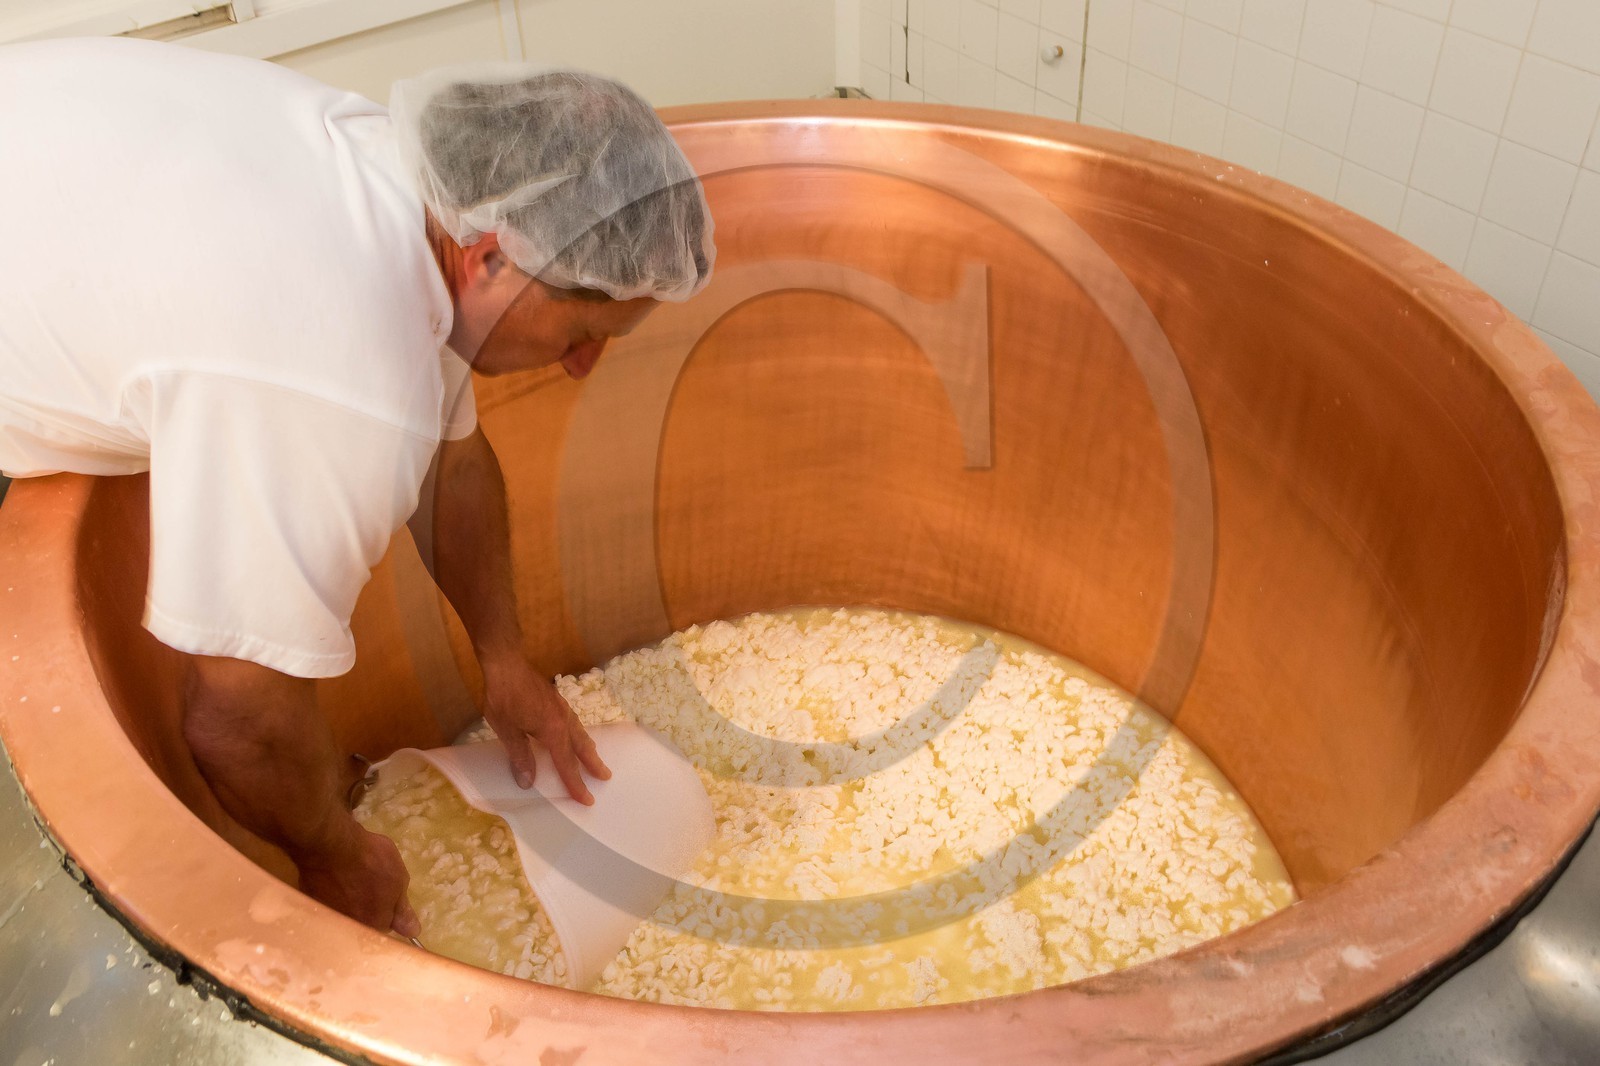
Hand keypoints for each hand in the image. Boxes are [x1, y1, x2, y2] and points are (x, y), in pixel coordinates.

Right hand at [292, 817, 420, 938]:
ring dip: (347, 901)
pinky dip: (330, 893)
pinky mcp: (311, 904)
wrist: (331, 847)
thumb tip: (413, 932)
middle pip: (363, 923)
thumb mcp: (398, 879)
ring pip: (343, 914)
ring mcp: (328, 917)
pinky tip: (332, 877)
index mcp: (374, 924)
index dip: (388, 908)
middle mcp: (350, 928)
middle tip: (367, 881)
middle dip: (367, 907)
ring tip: (349, 877)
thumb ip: (403, 909)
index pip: (386, 927)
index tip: (386, 892)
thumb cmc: (371, 860)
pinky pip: (325, 903)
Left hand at [482, 665, 610, 803]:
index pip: (567, 763)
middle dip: (593, 763)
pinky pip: (574, 723)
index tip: (587, 799)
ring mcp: (561, 708)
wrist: (506, 664)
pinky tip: (574, 733)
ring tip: (594, 757)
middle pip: (582, 747)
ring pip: (580, 733)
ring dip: (588, 748)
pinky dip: (579, 734)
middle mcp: (563, 720)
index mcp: (553, 731)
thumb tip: (527, 782)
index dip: (576, 783)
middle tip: (606, 776)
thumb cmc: (504, 698)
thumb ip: (520, 756)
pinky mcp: (556, 701)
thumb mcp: (507, 731)